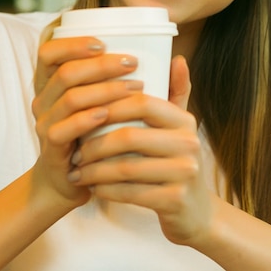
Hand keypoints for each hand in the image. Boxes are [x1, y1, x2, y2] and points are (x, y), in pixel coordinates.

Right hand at [30, 36, 142, 211]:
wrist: (71, 180)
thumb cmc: (96, 135)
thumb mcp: (118, 104)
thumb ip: (148, 83)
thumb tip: (178, 60)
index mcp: (53, 83)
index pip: (51, 52)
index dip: (73, 44)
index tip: (104, 43)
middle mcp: (44, 99)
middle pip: (66, 71)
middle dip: (101, 65)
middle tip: (132, 64)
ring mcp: (44, 123)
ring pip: (69, 97)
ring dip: (103, 90)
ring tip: (133, 89)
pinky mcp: (50, 147)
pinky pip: (63, 129)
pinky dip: (86, 119)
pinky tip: (106, 115)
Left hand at [66, 56, 213, 245]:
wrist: (195, 212)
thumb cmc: (177, 163)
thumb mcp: (180, 128)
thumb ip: (176, 94)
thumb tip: (177, 58)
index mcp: (185, 120)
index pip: (142, 103)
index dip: (109, 105)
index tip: (84, 114)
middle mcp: (189, 143)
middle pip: (129, 136)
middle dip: (95, 144)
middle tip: (75, 150)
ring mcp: (185, 173)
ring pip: (125, 167)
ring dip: (95, 170)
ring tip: (77, 170)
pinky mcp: (175, 200)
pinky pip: (130, 192)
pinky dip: (106, 190)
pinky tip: (93, 188)